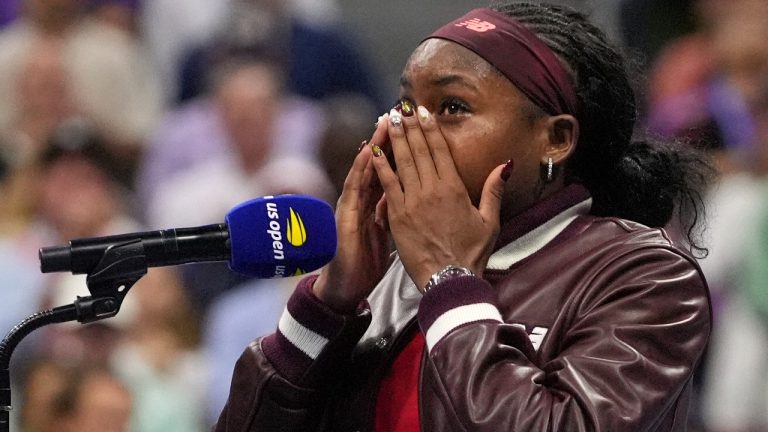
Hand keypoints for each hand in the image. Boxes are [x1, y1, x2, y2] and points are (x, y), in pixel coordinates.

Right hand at [313, 118, 391, 312]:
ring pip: (364, 169)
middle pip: (377, 164)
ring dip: (374, 145)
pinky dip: (362, 170)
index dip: (400, 149)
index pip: (390, 170)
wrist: (347, 285)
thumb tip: (406, 197)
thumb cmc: (366, 260)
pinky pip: (355, 189)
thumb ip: (392, 211)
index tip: (414, 127)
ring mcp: (352, 206)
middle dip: (388, 138)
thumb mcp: (384, 232)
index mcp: (374, 202)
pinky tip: (370, 153)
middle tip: (399, 113)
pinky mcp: (347, 217)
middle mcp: (362, 199)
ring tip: (384, 123)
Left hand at [371, 106, 508, 289]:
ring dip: (395, 138)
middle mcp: (432, 190)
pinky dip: (380, 165)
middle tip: (401, 106)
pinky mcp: (397, 215)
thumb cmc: (471, 253)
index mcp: (454, 188)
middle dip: (409, 126)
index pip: (440, 150)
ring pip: (401, 162)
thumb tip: (505, 164)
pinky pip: (387, 184)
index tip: (423, 111)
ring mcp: (412, 202)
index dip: (430, 128)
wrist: (449, 280)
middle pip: (418, 150)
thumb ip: (493, 190)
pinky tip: (374, 149)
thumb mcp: (490, 221)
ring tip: (389, 118)